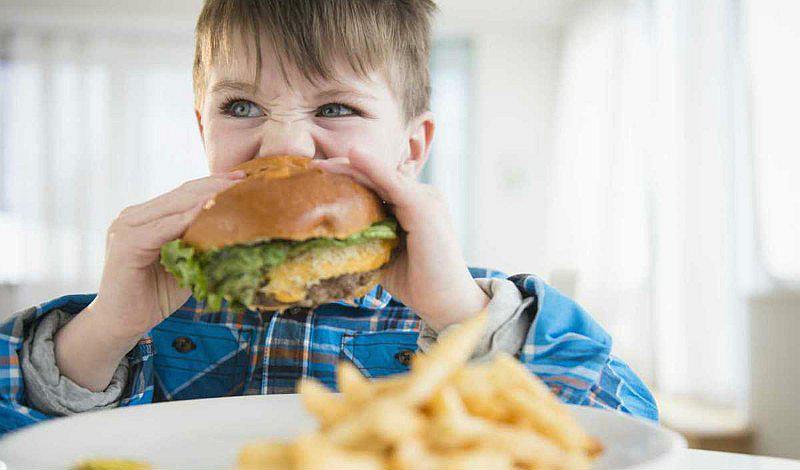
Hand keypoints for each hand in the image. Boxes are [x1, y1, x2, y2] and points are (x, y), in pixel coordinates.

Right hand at [54, 171, 244, 390]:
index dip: (213, 184)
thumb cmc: (156, 295)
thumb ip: (201, 243)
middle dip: (215, 185)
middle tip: (245, 180)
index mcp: (146, 217)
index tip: (243, 178)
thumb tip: (238, 231)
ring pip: (174, 205)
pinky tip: (209, 213)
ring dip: (206, 197)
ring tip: (234, 193)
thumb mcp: (186, 264)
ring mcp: (126, 227)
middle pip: (182, 193)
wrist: (122, 324)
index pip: (184, 193)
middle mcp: (133, 216)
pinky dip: (187, 220)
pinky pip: (164, 228)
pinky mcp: (125, 243)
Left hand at [312, 150, 488, 330]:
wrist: (447, 303)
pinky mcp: (423, 206)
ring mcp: (424, 198)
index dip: (347, 179)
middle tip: (310, 168)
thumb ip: (366, 239)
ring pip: (380, 176)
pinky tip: (352, 156)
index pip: (375, 184)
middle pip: (375, 176)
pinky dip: (372, 167)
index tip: (316, 179)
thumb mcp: (384, 254)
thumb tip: (329, 238)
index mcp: (411, 205)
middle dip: (342, 170)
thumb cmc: (417, 283)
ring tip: (320, 165)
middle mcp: (420, 195)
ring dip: (349, 167)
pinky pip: (392, 182)